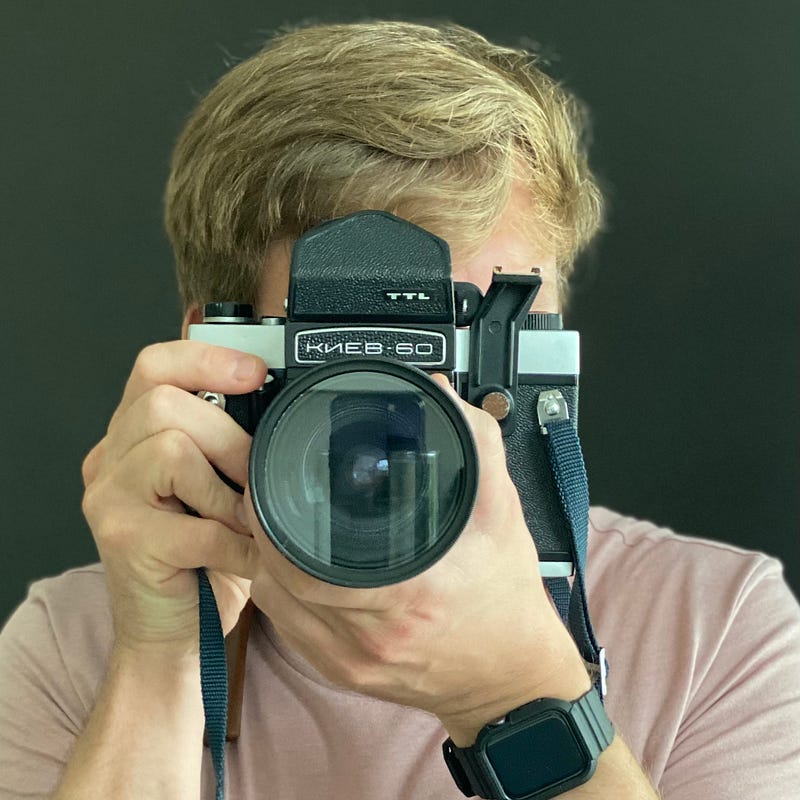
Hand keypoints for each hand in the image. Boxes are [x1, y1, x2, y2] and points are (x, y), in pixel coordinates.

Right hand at [80, 341, 266, 657]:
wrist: (174, 634)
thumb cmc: (205, 558)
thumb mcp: (219, 488)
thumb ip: (230, 446)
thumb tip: (283, 411)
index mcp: (134, 435)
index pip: (154, 367)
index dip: (205, 359)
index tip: (255, 372)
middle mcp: (110, 458)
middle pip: (165, 403)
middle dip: (230, 438)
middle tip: (257, 477)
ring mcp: (108, 498)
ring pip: (172, 450)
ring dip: (227, 491)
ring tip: (245, 520)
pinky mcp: (122, 541)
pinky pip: (194, 525)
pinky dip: (237, 543)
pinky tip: (250, 556)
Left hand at [246, 373, 589, 744]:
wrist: (509, 676)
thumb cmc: (504, 598)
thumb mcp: (502, 512)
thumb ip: (476, 444)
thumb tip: (439, 395)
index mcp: (408, 590)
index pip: (308, 558)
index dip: (275, 519)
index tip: (269, 486)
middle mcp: (372, 632)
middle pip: (280, 577)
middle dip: (263, 530)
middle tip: (266, 497)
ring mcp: (352, 660)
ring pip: (276, 604)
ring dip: (267, 562)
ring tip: (276, 527)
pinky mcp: (344, 674)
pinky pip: (288, 632)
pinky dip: (280, 595)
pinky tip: (291, 572)